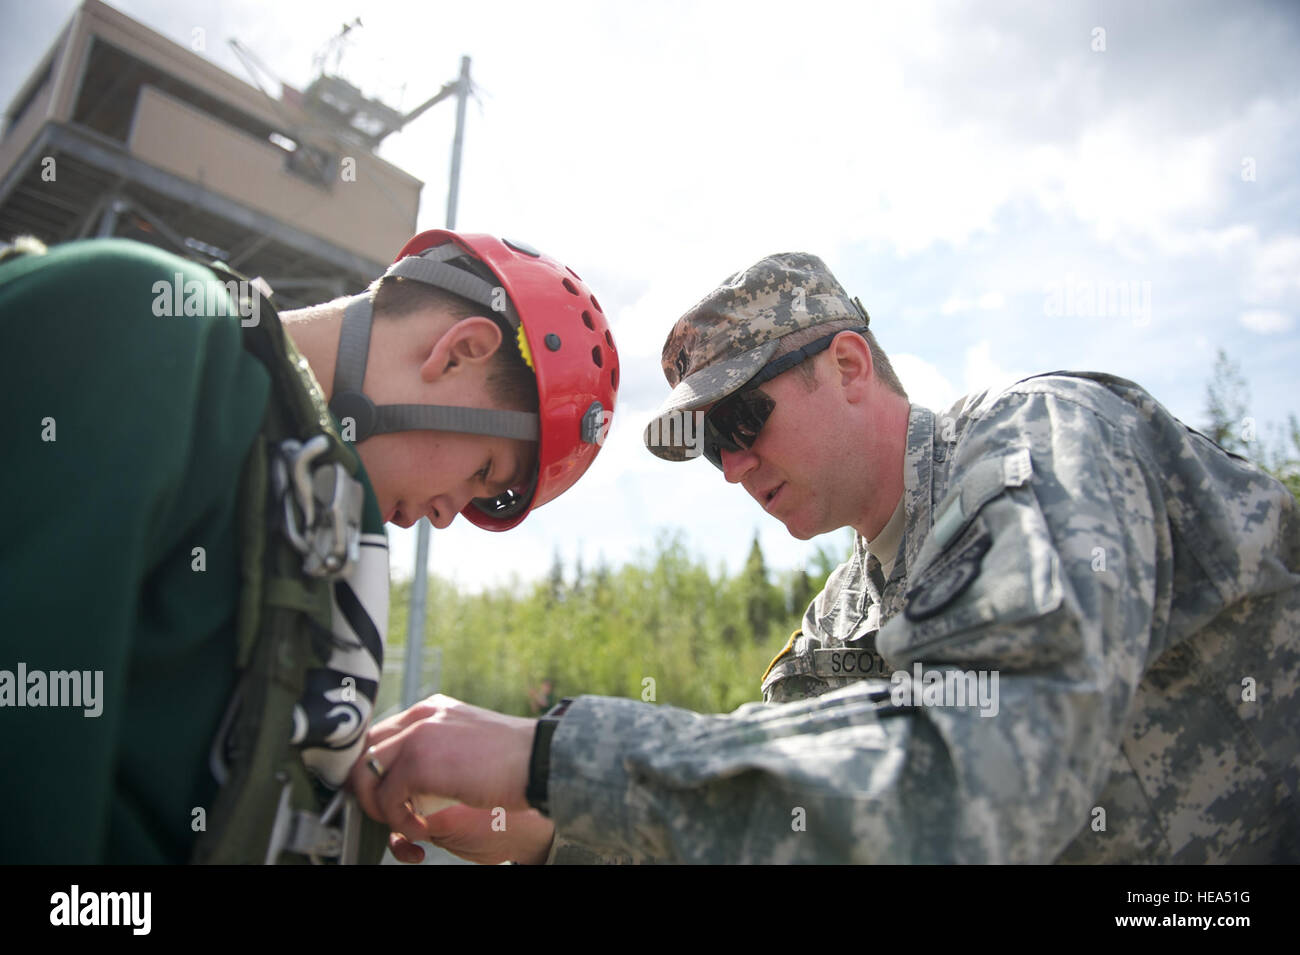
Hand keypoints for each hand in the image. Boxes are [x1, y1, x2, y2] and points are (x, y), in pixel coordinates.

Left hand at [348, 694, 550, 861]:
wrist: (538, 760)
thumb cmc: (513, 762)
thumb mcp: (466, 746)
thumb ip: (437, 752)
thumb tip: (408, 784)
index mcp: (431, 710)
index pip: (381, 734)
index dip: (375, 770)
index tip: (383, 797)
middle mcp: (420, 716)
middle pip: (364, 750)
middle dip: (367, 788)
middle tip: (388, 815)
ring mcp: (417, 736)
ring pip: (366, 773)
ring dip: (380, 808)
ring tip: (409, 825)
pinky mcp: (419, 761)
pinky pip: (387, 798)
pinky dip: (400, 822)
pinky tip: (423, 831)